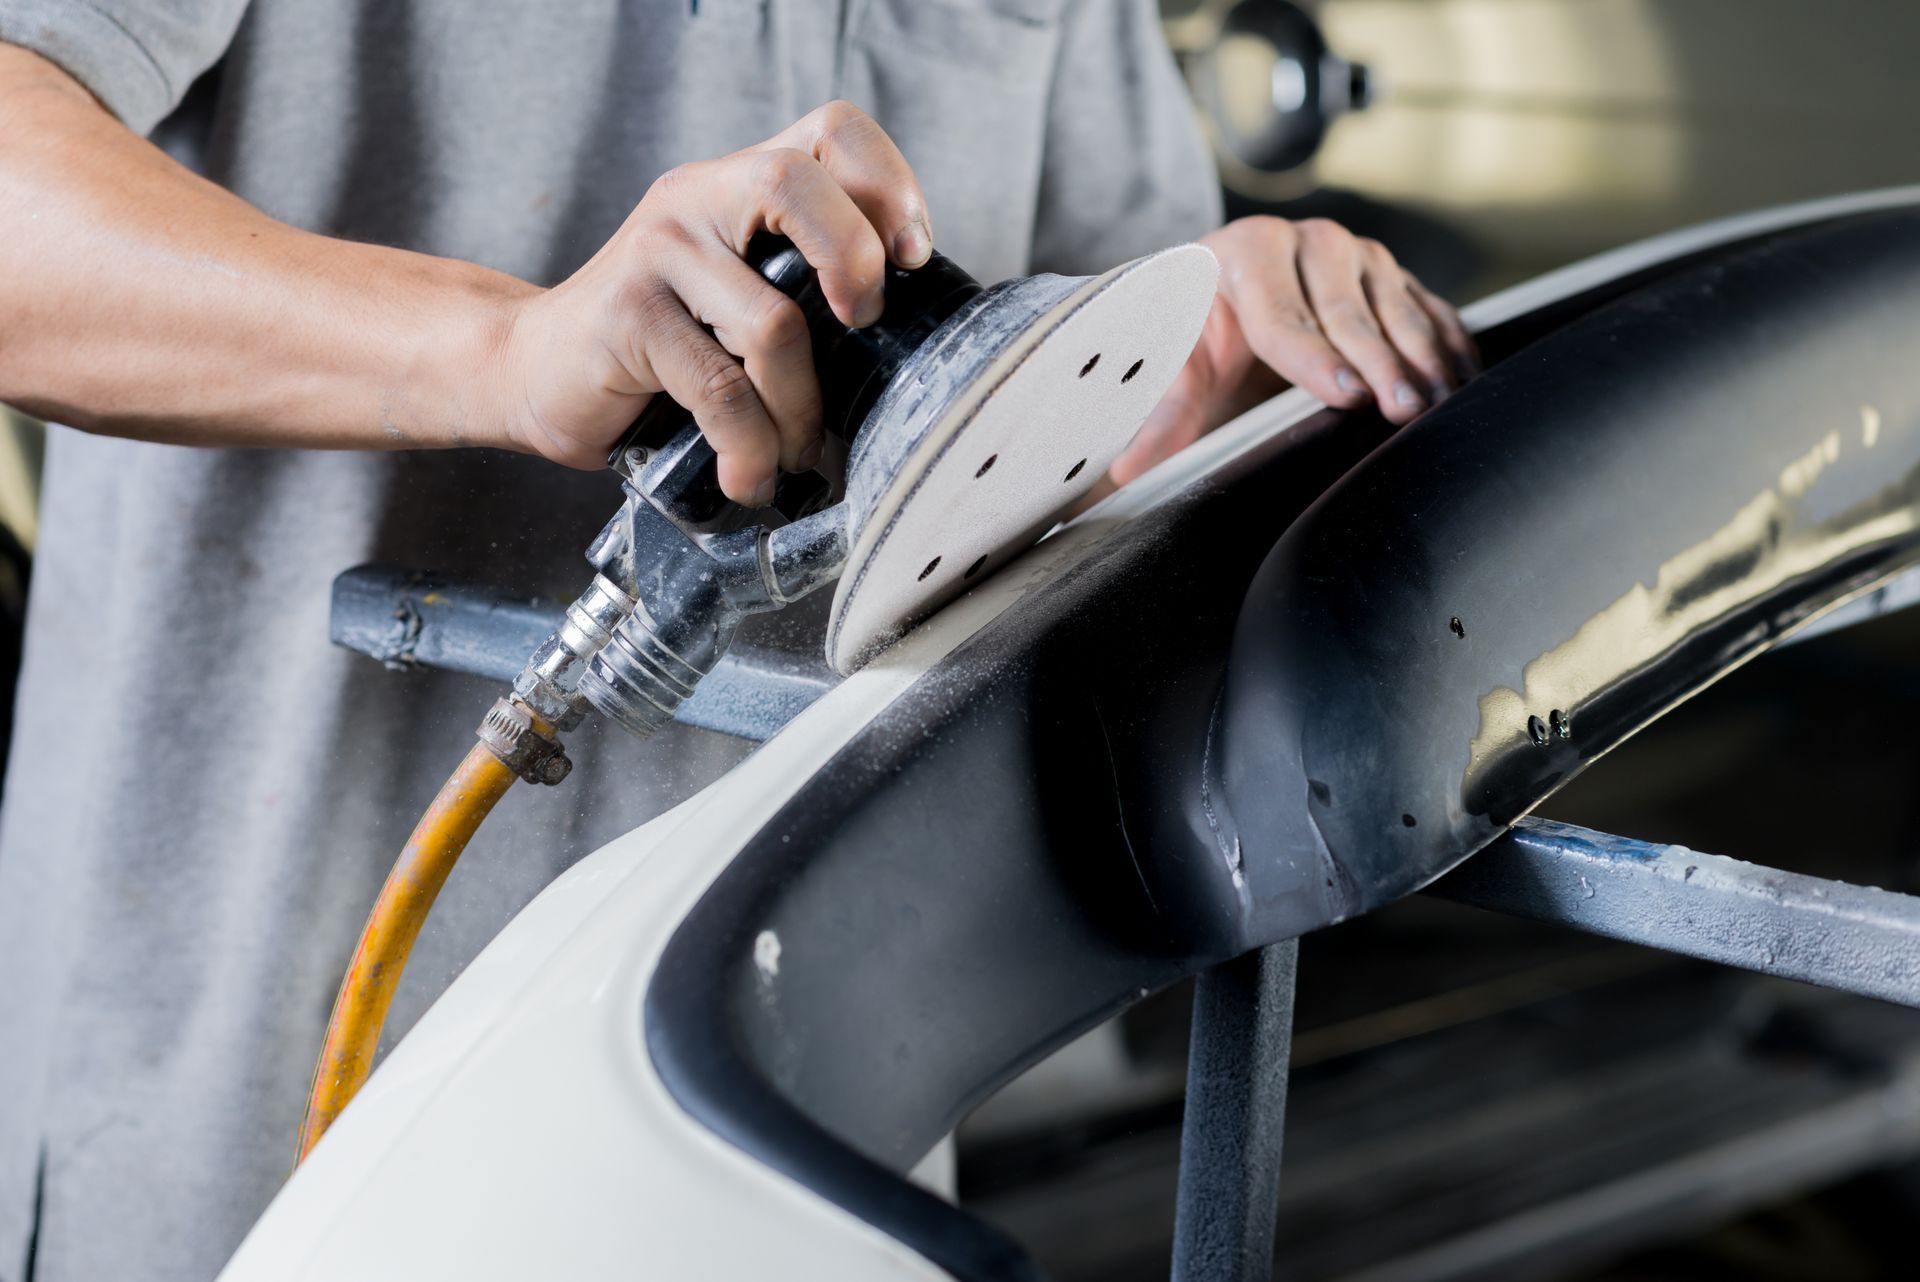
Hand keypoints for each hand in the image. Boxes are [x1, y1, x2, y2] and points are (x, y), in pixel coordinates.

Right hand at [498, 102, 933, 502]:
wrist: (534, 370)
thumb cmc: (659, 346)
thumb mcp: (740, 294)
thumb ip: (803, 285)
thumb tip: (907, 342)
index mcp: (739, 180)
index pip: (832, 133)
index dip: (888, 183)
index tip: (912, 259)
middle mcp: (698, 195)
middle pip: (796, 183)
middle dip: (854, 262)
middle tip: (863, 329)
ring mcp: (657, 250)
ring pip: (771, 323)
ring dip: (799, 411)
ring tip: (793, 454)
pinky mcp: (628, 316)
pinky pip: (722, 390)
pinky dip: (750, 447)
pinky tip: (747, 476)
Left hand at [1107, 216, 1478, 488]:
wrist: (1217, 290)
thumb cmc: (1191, 327)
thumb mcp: (1168, 361)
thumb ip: (1158, 409)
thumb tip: (1130, 467)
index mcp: (1246, 252)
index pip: (1283, 313)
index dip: (1313, 356)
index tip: (1344, 393)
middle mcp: (1307, 242)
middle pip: (1348, 308)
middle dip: (1378, 361)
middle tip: (1402, 407)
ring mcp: (1356, 255)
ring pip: (1397, 304)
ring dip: (1422, 353)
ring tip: (1441, 399)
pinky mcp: (1389, 274)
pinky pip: (1427, 306)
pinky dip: (1448, 341)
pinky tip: (1464, 377)